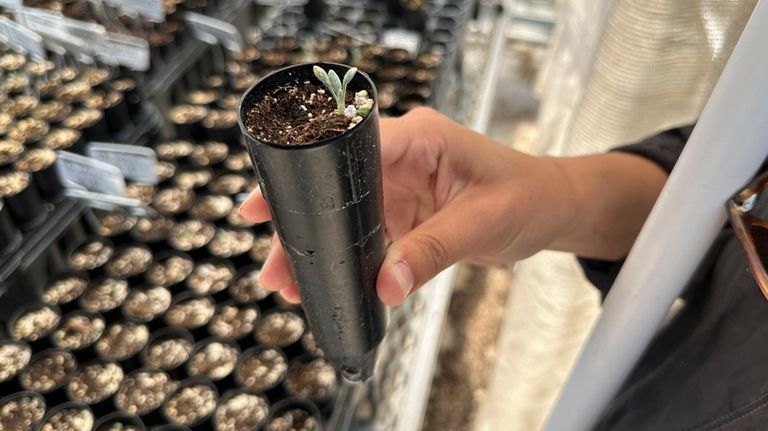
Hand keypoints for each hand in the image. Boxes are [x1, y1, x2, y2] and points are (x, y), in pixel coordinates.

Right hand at [240, 108, 577, 304]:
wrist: (548, 209)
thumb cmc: (526, 197)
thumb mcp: (480, 225)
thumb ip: (430, 253)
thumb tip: (384, 286)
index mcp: (419, 138)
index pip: (350, 147)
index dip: (306, 174)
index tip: (268, 202)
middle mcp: (402, 155)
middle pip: (336, 185)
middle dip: (303, 223)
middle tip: (274, 261)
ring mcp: (400, 183)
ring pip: (344, 212)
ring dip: (320, 243)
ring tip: (288, 280)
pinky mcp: (402, 209)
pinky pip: (365, 231)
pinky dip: (347, 255)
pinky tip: (328, 277)